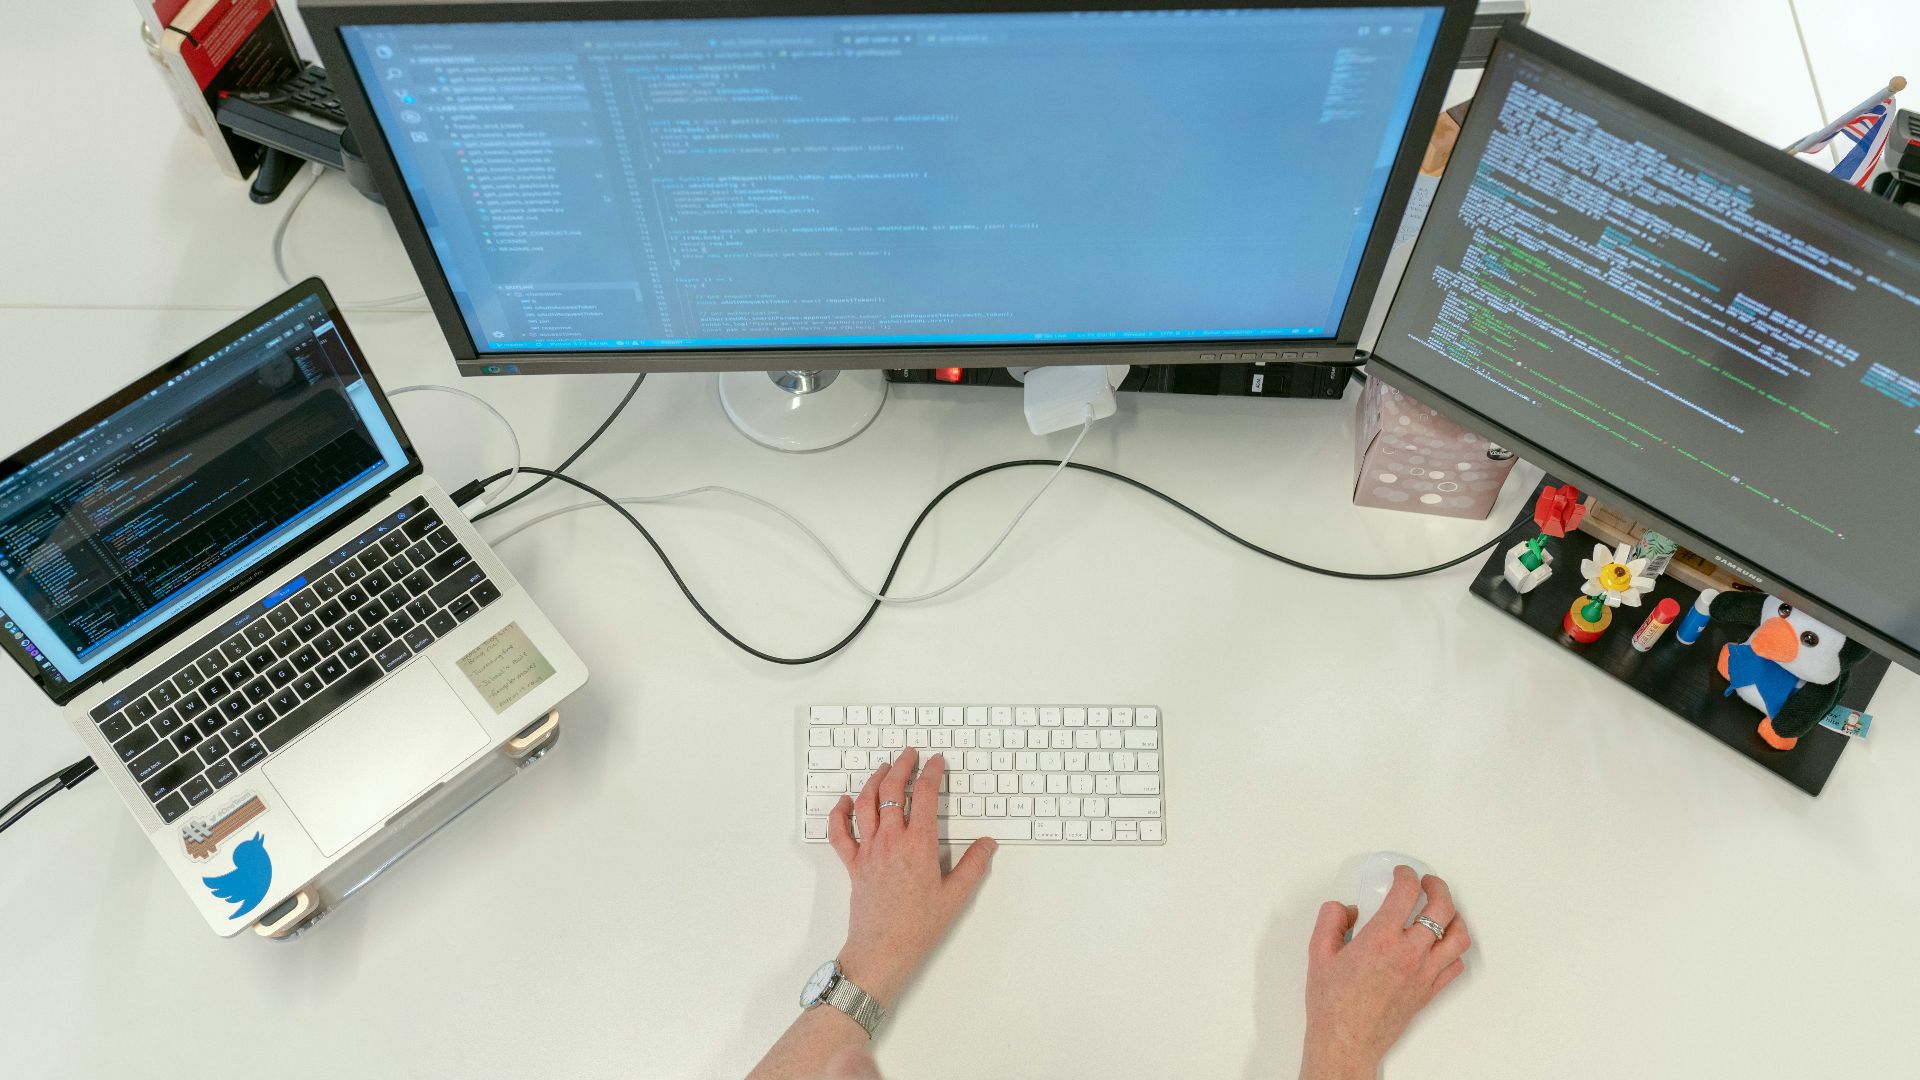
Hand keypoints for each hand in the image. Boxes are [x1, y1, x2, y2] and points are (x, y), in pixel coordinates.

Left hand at [825, 747, 996, 1004]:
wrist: (883, 950)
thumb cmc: (918, 926)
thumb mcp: (956, 896)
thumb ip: (974, 865)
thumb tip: (987, 844)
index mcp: (918, 845)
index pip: (924, 795)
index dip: (931, 772)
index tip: (937, 762)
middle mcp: (891, 841)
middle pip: (891, 790)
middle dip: (902, 766)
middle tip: (910, 755)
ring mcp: (868, 850)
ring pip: (866, 804)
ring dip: (874, 780)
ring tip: (884, 768)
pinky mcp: (853, 864)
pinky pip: (839, 833)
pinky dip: (839, 813)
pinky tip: (845, 801)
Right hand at [1300, 867, 1470, 1079]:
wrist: (1346, 1040)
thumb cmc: (1332, 1002)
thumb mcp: (1318, 952)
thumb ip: (1330, 920)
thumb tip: (1346, 908)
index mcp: (1381, 939)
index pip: (1406, 892)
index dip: (1406, 875)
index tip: (1402, 873)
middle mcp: (1409, 954)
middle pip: (1442, 908)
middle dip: (1438, 887)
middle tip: (1428, 882)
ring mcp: (1424, 974)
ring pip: (1458, 937)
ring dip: (1454, 917)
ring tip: (1443, 910)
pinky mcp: (1429, 992)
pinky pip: (1455, 965)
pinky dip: (1454, 950)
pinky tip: (1441, 945)